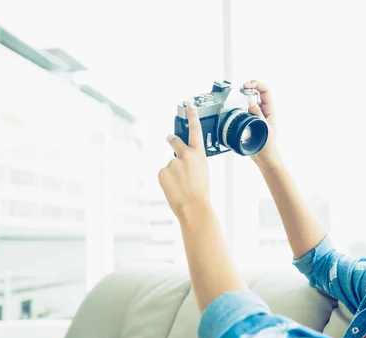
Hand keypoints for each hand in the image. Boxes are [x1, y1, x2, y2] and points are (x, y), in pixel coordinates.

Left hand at [158, 101, 210, 219]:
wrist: (193, 206)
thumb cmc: (201, 193)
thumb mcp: (202, 172)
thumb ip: (193, 162)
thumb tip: (180, 163)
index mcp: (199, 155)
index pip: (196, 131)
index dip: (192, 116)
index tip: (188, 104)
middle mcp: (185, 155)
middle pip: (175, 141)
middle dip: (171, 139)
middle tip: (170, 138)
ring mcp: (173, 162)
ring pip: (170, 165)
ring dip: (173, 174)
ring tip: (180, 186)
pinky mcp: (162, 171)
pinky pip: (163, 174)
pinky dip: (167, 180)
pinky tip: (173, 188)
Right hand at [243, 80, 280, 166]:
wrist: (264, 157)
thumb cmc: (267, 145)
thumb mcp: (263, 127)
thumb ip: (256, 113)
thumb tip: (250, 99)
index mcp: (270, 110)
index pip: (265, 90)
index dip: (256, 84)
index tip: (246, 85)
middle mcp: (264, 110)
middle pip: (257, 92)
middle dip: (249, 87)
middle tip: (240, 89)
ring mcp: (257, 114)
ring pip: (250, 100)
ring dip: (243, 97)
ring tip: (236, 97)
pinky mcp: (250, 120)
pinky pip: (245, 109)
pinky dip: (240, 106)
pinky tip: (235, 108)